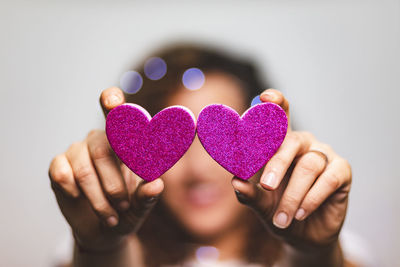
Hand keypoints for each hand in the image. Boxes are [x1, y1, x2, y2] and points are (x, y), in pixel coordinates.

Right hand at [48, 87, 163, 251]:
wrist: (102, 229)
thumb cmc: (128, 209)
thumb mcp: (141, 205)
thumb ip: (148, 196)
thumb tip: (156, 185)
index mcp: (125, 140)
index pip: (120, 115)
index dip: (113, 103)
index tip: (112, 100)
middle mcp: (100, 138)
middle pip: (103, 151)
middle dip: (114, 186)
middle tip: (124, 206)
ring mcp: (77, 149)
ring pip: (84, 170)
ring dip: (98, 199)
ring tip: (111, 215)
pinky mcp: (58, 164)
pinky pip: (62, 174)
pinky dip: (74, 193)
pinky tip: (80, 199)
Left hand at [231, 89, 351, 252]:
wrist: (303, 235)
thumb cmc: (277, 210)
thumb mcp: (261, 203)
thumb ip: (249, 193)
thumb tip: (236, 182)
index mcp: (279, 143)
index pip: (278, 116)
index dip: (274, 103)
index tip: (265, 98)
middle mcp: (302, 143)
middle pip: (290, 141)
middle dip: (277, 163)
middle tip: (267, 186)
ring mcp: (324, 154)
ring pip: (308, 165)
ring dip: (293, 195)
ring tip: (282, 218)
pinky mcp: (342, 170)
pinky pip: (328, 179)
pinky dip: (312, 198)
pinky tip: (302, 213)